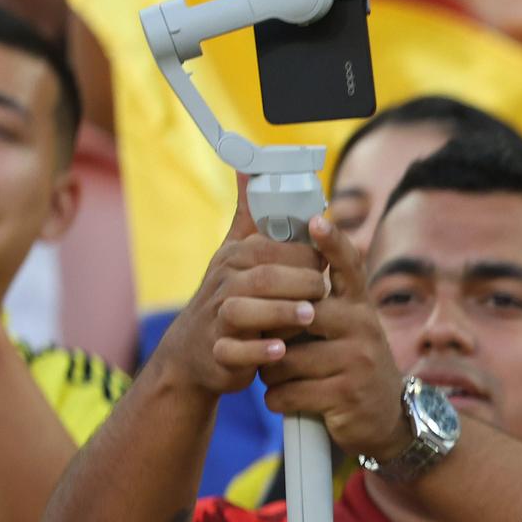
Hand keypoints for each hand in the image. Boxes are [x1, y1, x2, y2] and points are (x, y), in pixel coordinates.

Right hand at [152, 182, 324, 396]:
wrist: (193, 353)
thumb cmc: (227, 297)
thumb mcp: (234, 255)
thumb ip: (249, 216)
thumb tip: (250, 168)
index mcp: (235, 259)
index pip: (272, 247)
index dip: (304, 253)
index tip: (328, 261)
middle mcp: (223, 285)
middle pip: (263, 276)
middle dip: (299, 282)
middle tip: (326, 291)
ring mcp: (217, 320)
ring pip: (245, 310)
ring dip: (281, 311)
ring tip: (310, 315)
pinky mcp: (216, 353)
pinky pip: (234, 351)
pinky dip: (257, 351)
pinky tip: (281, 350)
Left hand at [256, 215, 408, 462]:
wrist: (386, 419)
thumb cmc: (350, 366)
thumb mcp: (348, 328)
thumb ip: (321, 300)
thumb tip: (287, 260)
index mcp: (359, 307)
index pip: (348, 267)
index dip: (332, 243)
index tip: (315, 221)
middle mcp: (363, 328)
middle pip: (297, 316)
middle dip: (272, 334)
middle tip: (269, 347)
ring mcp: (358, 362)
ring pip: (286, 359)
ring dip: (272, 373)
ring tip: (280, 379)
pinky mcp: (348, 395)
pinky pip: (290, 392)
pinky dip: (278, 399)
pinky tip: (286, 400)